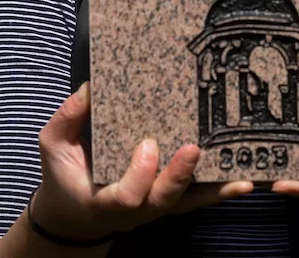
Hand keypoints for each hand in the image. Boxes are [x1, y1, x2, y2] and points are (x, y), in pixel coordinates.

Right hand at [31, 82, 253, 240]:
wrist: (74, 210)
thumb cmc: (66, 173)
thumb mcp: (54, 146)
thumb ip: (67, 118)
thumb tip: (90, 87)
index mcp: (103, 200)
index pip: (126, 198)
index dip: (141, 175)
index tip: (148, 145)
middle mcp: (134, 209)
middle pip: (162, 202)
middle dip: (179, 177)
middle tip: (193, 148)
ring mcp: (154, 207)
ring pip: (186, 203)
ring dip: (213, 190)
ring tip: (240, 177)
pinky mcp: (169, 201)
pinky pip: (197, 199)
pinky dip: (219, 192)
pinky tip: (244, 182)